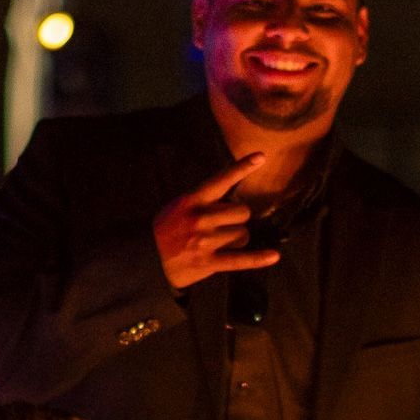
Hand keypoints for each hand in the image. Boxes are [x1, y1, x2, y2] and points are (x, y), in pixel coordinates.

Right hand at [153, 154, 278, 290]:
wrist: (146, 258)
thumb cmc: (166, 230)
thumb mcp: (179, 206)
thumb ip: (203, 200)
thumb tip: (232, 200)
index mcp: (193, 200)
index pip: (221, 179)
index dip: (242, 167)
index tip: (261, 157)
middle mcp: (200, 218)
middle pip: (242, 211)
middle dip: (239, 219)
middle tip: (227, 226)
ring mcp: (205, 241)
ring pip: (243, 234)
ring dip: (239, 239)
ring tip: (223, 244)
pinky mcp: (208, 262)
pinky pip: (240, 259)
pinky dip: (258, 258)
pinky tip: (273, 256)